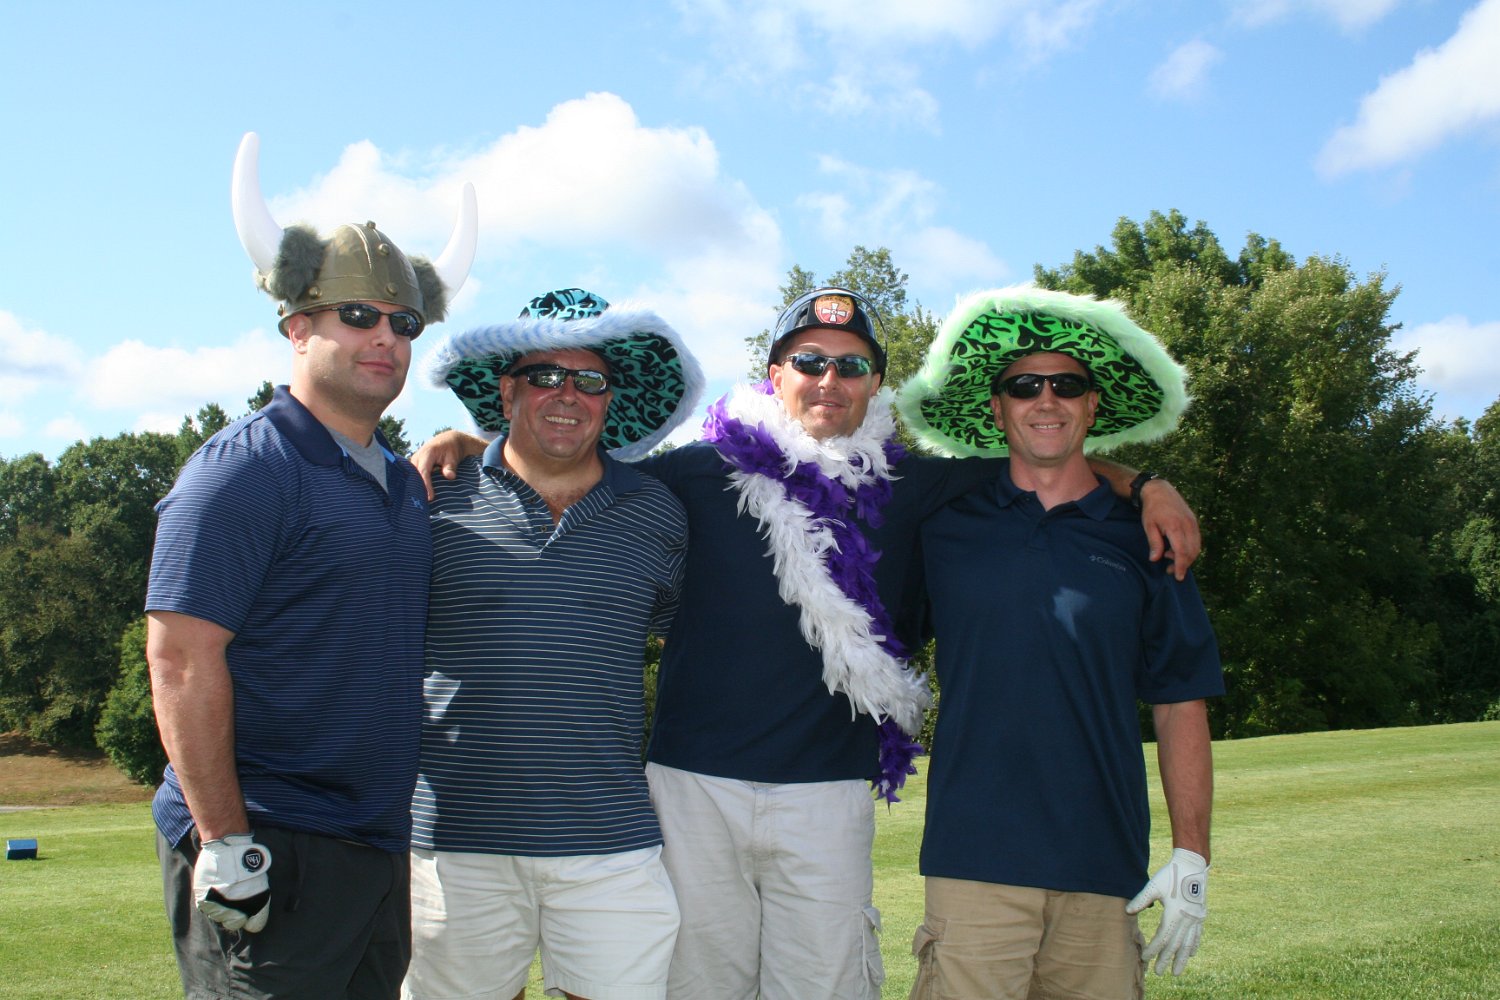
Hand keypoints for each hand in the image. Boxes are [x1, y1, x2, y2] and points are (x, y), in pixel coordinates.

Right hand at [193, 834, 272, 932]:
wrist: (228, 847)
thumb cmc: (248, 861)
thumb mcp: (260, 882)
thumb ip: (255, 901)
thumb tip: (251, 917)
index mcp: (257, 906)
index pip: (255, 926)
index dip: (252, 918)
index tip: (250, 912)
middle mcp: (237, 912)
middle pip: (234, 924)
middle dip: (235, 914)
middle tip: (234, 898)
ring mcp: (219, 908)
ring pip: (219, 916)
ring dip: (221, 907)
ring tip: (224, 889)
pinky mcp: (204, 902)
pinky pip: (207, 909)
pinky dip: (210, 901)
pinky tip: (215, 888)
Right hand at [410, 430, 486, 500]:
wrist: (448, 440)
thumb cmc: (452, 448)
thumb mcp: (454, 456)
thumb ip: (450, 467)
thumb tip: (450, 477)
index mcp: (426, 453)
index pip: (423, 472)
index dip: (426, 485)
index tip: (430, 497)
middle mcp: (417, 457)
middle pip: (414, 476)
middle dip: (417, 490)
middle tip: (421, 505)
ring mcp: (414, 461)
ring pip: (411, 477)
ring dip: (415, 488)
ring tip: (418, 503)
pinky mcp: (414, 466)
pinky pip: (412, 476)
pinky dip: (415, 485)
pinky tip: (418, 496)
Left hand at [1126, 847, 1207, 975]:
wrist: (1192, 865)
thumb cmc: (1170, 874)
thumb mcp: (1153, 886)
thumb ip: (1141, 900)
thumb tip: (1127, 911)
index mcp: (1174, 914)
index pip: (1162, 938)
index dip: (1154, 949)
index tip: (1145, 957)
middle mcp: (1187, 919)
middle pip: (1175, 945)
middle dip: (1166, 959)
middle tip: (1159, 972)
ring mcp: (1195, 918)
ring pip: (1188, 944)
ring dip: (1181, 959)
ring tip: (1177, 972)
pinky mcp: (1200, 915)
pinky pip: (1197, 935)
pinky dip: (1193, 946)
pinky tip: (1190, 954)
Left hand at [1139, 479, 1200, 580]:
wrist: (1160, 490)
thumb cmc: (1152, 509)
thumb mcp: (1149, 526)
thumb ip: (1154, 543)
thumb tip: (1155, 559)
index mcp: (1175, 527)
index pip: (1182, 552)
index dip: (1181, 566)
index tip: (1178, 576)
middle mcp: (1188, 525)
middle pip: (1192, 552)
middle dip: (1183, 564)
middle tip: (1168, 570)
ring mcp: (1193, 523)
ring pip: (1196, 547)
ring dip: (1186, 557)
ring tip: (1169, 557)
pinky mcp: (1194, 522)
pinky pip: (1196, 540)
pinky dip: (1189, 549)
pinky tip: (1176, 550)